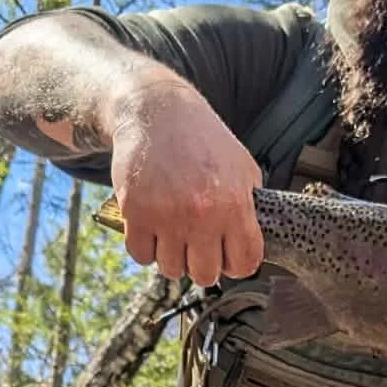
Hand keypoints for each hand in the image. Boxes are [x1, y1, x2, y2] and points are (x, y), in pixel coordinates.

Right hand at [107, 77, 264, 285]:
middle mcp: (201, 215)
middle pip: (205, 275)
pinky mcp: (135, 213)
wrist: (156, 112)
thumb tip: (251, 243)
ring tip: (174, 233)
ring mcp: (166, 216)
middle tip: (198, 244)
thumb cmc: (202, 138)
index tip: (228, 256)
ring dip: (172, 256)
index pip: (244, 264)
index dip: (237, 264)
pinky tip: (152, 228)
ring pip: (171, 269)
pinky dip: (146, 247)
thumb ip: (250, 206)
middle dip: (203, 263)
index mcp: (234, 204)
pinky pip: (141, 255)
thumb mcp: (242, 166)